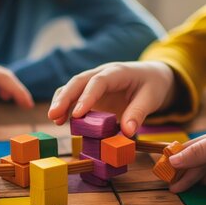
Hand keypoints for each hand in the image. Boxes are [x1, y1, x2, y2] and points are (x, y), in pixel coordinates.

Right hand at [48, 61, 176, 136]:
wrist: (151, 76)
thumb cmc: (152, 85)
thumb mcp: (151, 98)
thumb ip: (139, 113)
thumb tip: (127, 132)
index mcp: (117, 72)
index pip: (98, 82)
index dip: (87, 97)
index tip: (78, 115)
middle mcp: (101, 73)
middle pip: (78, 81)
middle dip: (64, 97)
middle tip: (53, 115)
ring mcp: (93, 82)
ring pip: (72, 87)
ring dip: (61, 102)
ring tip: (54, 120)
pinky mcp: (90, 92)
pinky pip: (74, 96)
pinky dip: (66, 107)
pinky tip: (61, 121)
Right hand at [168, 114, 205, 192]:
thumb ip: (200, 152)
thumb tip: (171, 161)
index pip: (188, 149)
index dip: (174, 159)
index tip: (161, 171)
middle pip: (196, 160)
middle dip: (182, 172)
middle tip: (168, 187)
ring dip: (194, 177)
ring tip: (181, 189)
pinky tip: (204, 184)